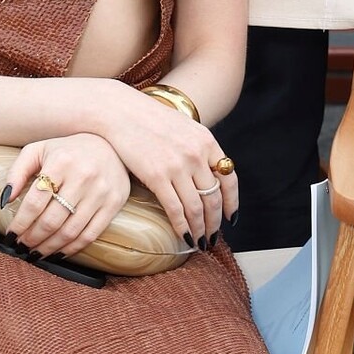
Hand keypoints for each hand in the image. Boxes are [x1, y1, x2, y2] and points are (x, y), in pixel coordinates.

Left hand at [3, 134, 131, 259]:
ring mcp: (101, 192)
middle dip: (32, 238)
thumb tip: (6, 199)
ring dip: (49, 247)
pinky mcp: (114, 203)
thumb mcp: (38, 150)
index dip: (20, 223)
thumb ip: (18, 172)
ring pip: (70, 231)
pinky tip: (59, 252)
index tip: (11, 234)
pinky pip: (90, 234)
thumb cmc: (68, 150)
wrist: (111, 143)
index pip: (35, 201)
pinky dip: (72, 248)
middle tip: (22, 247)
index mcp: (61, 162)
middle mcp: (83, 177)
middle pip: (51, 220)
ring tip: (36, 253)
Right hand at [97, 86, 238, 246]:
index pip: (229, 178)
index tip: (231, 217)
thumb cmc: (148, 119)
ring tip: (200, 241)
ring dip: (200, 229)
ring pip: (196, 208)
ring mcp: (177, 166)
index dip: (232, 202)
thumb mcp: (183, 127)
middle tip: (213, 236)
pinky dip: (182, 227)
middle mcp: (196, 154)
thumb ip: (197, 148)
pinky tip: (184, 236)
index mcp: (206, 141)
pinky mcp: (156, 176)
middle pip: (214, 197)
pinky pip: (175, 209)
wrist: (120, 111)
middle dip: (215, 222)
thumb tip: (207, 172)